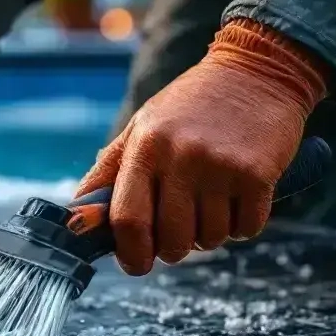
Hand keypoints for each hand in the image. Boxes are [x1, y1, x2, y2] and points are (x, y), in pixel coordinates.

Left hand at [76, 19, 328, 274]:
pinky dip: (241, 224)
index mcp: (146, 146)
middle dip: (173, 249)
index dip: (130, 254)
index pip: (127, 220)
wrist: (257, 71)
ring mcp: (220, 166)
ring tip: (211, 201)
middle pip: (170, 241)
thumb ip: (109, 172)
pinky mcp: (258, 174)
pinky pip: (245, 229)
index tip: (136, 263)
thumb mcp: (142, 127)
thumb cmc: (191, 105)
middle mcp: (181, 156)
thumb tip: (78, 218)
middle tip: (180, 230)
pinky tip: (238, 196)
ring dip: (209, 234)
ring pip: (209, 240)